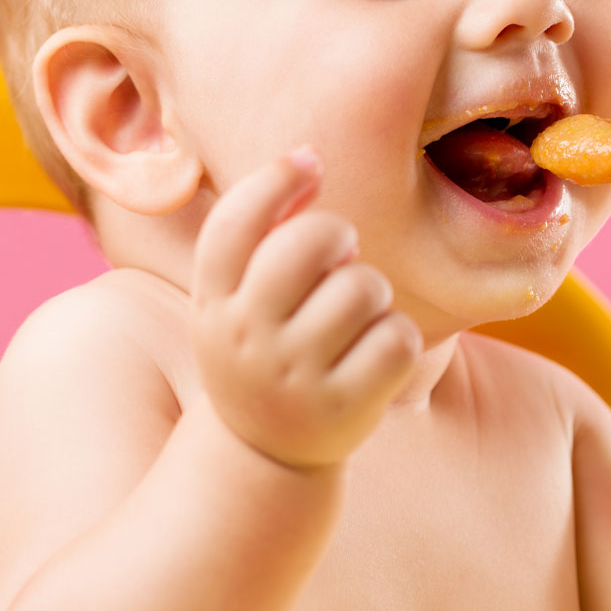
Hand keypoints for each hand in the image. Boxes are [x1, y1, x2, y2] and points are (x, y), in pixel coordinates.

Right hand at [190, 147, 422, 469]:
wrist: (263, 453)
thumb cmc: (263, 345)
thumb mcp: (237, 296)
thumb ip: (261, 232)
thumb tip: (307, 158)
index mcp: (212, 303)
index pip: (234, 225)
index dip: (276, 179)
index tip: (311, 162)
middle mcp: (245, 339)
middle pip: (309, 242)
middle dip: (338, 234)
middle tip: (340, 258)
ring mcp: (294, 378)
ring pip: (364, 286)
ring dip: (372, 292)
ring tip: (354, 317)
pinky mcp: (344, 409)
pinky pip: (397, 338)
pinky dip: (396, 337)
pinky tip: (374, 353)